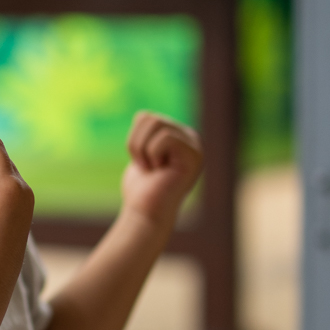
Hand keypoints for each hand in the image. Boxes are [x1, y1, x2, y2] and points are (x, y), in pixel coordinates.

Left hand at [120, 111, 202, 234]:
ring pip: (155, 123)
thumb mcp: (142, 151)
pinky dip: (153, 155)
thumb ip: (148, 132)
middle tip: (146, 167)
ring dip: (143, 150)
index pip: (145, 117)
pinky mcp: (194, 156)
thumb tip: (143, 115)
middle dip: (137, 144)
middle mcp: (191, 138)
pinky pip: (164, 138)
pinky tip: (160, 171)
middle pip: (150, 118)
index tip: (143, 162)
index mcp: (179, 135)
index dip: (134, 140)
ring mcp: (195, 147)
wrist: (146, 214)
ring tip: (153, 169)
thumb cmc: (142, 188)